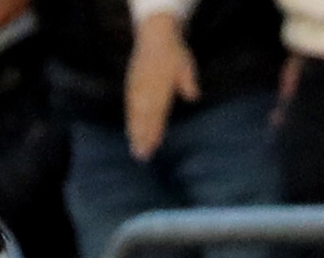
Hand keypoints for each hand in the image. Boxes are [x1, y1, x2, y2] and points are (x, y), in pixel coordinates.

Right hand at [125, 15, 198, 161]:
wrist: (155, 35)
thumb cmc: (174, 53)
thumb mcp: (186, 65)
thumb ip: (188, 82)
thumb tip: (193, 97)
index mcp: (161, 85)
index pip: (157, 112)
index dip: (155, 130)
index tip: (154, 145)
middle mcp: (146, 89)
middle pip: (143, 118)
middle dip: (142, 137)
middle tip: (142, 156)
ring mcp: (137, 88)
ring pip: (134, 114)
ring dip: (134, 133)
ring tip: (134, 149)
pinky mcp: (131, 86)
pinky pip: (129, 107)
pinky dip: (130, 121)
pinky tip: (130, 132)